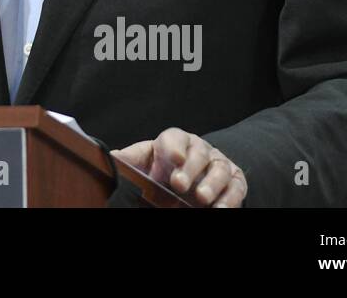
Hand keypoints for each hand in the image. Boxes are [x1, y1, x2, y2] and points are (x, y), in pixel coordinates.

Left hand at [112, 127, 246, 206]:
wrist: (195, 175)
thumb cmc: (166, 166)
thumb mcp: (148, 159)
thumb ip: (132, 159)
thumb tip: (111, 158)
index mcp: (177, 141)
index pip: (175, 137)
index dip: (174, 146)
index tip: (172, 158)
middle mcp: (201, 150)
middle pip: (198, 154)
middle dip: (189, 169)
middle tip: (179, 184)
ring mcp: (219, 164)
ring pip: (220, 169)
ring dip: (212, 184)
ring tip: (201, 198)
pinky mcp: (235, 180)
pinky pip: (236, 187)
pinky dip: (229, 199)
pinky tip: (220, 209)